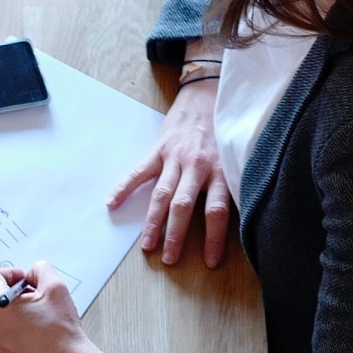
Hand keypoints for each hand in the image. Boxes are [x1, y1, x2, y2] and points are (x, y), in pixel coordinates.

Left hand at [0, 261, 128, 352]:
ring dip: (9, 312)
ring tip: (34, 318)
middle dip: (9, 292)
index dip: (10, 273)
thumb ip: (40, 269)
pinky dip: (10, 330)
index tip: (25, 281)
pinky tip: (32, 335)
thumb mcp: (56, 287)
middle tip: (33, 299)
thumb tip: (30, 273)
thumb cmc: (62, 331)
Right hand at [109, 78, 233, 267]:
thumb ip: (232, 182)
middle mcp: (198, 166)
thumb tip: (240, 215)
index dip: (215, 239)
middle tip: (170, 260)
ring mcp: (176, 157)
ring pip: (162, 195)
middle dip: (176, 236)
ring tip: (147, 246)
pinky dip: (124, 188)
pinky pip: (139, 172)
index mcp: (220, 170)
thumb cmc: (225, 127)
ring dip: (153, 222)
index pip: (217, 211)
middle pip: (184, 207)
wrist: (209, 90)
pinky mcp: (160, 148)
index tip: (211, 262)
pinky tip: (111, 204)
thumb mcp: (236, 156)